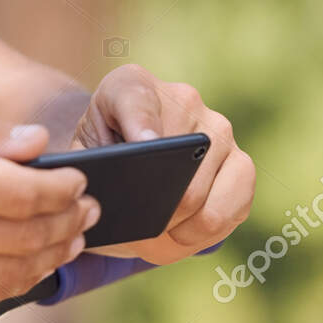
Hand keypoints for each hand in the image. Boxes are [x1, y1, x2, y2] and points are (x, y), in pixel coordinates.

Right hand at [0, 103, 99, 312]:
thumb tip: (36, 145)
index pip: (25, 192)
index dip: (64, 188)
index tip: (79, 180)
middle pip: (28, 235)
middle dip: (68, 221)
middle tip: (87, 209)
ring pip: (14, 273)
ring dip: (52, 255)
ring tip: (70, 237)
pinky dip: (18, 283)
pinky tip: (30, 265)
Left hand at [72, 64, 253, 265]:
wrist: (126, 151)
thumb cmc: (100, 155)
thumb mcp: (80, 155)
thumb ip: (88, 166)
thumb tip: (117, 193)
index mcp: (131, 85)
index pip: (136, 102)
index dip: (143, 126)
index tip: (146, 145)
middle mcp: (184, 99)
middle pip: (177, 176)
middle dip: (154, 219)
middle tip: (132, 234)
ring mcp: (219, 129)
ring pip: (205, 204)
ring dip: (176, 233)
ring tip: (153, 237)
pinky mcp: (241, 164)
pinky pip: (230, 214)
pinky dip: (201, 236)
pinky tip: (179, 234)